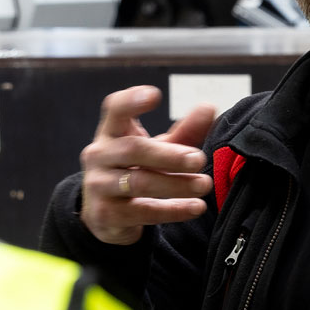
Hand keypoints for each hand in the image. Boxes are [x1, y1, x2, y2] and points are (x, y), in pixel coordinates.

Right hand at [78, 86, 217, 245]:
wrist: (106, 213)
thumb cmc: (136, 170)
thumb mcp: (159, 149)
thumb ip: (185, 132)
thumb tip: (209, 108)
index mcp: (112, 132)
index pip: (116, 110)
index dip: (132, 101)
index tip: (154, 95)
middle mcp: (100, 156)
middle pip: (132, 149)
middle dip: (169, 155)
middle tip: (199, 159)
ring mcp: (99, 185)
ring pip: (138, 182)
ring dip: (176, 184)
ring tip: (204, 185)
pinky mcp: (107, 214)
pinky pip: (142, 211)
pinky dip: (172, 210)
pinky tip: (195, 207)